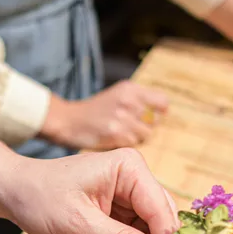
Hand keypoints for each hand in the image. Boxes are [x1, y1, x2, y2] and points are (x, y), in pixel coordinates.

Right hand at [40, 81, 168, 149]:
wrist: (69, 121)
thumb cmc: (95, 111)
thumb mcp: (118, 96)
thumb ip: (139, 101)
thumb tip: (163, 113)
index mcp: (131, 89)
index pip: (162, 102)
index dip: (158, 112)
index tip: (151, 117)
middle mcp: (129, 101)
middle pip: (155, 121)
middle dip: (146, 126)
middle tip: (130, 127)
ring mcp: (123, 118)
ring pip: (146, 134)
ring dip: (136, 137)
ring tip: (121, 134)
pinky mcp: (116, 134)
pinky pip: (133, 143)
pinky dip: (125, 144)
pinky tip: (114, 139)